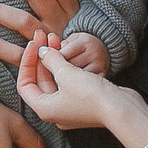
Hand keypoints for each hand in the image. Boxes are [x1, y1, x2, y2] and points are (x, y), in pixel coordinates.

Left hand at [0, 0, 79, 64]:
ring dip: (0, 12)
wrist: (82, 75)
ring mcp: (50, 43)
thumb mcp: (68, 18)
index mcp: (71, 12)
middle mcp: (61, 24)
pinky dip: (0, 47)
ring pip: (24, 21)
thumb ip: (52, 1)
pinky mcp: (40, 63)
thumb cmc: (68, 40)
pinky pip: (17, 53)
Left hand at [16, 33, 147, 136]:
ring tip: (55, 38)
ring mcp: (68, 107)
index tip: (33, 45)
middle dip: (42, 57)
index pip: (24, 84)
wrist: (122, 108)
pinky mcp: (82, 102)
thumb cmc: (91, 95)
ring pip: (54, 80)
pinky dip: (65, 67)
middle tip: (45, 36)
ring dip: (54, 59)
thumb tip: (42, 51)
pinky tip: (66, 51)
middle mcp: (54, 111)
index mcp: (44, 109)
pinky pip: (67, 82)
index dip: (26, 62)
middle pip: (40, 80)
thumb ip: (50, 59)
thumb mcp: (66, 73)